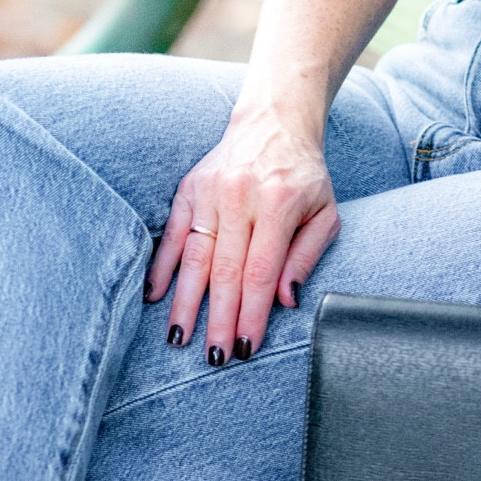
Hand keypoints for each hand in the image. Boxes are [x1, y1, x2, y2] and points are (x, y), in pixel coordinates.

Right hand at [145, 104, 338, 361]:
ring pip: (193, 256)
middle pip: (225, 270)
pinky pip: (171, 234)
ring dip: (185, 302)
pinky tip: (155, 297)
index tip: (246, 346)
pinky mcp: (188, 188)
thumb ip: (306, 256)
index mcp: (277, 203)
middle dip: (218, 319)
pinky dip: (161, 267)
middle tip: (214, 358)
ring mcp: (209, 191)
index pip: (261, 270)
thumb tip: (286, 300)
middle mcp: (239, 196)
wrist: (275, 122)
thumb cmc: (305, 175)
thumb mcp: (325, 212)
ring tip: (179, 338)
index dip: (252, 313)